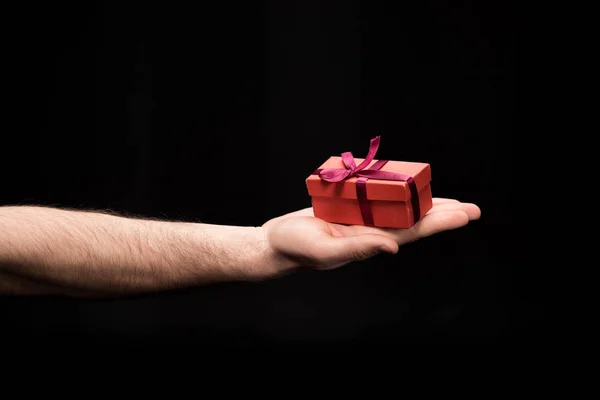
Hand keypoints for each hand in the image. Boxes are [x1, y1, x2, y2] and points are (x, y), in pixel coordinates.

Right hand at [262, 198, 480, 270]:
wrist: (276, 242)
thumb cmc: (297, 250)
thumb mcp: (327, 250)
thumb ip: (359, 248)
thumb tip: (393, 247)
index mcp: (371, 241)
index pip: (414, 231)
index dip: (440, 222)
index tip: (466, 214)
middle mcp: (371, 230)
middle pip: (414, 219)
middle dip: (443, 212)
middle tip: (473, 208)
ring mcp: (361, 218)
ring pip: (400, 207)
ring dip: (424, 201)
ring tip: (450, 199)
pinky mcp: (348, 206)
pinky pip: (377, 196)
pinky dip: (395, 189)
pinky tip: (407, 185)